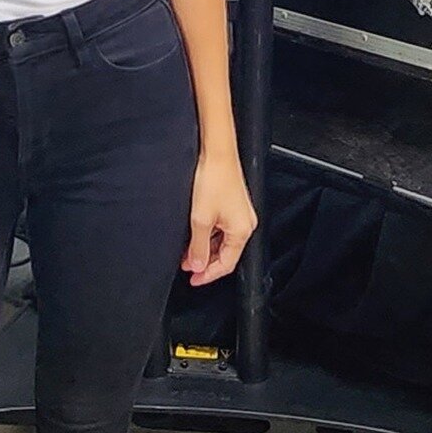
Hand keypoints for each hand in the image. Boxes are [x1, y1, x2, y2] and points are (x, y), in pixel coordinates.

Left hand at [181, 153, 257, 286]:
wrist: (216, 152)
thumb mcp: (200, 219)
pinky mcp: (233, 204)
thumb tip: (197, 265)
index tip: (193, 279)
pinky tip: (195, 232)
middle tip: (186, 265)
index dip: (208, 275)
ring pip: (221, 240)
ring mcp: (240, 213)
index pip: (226, 264)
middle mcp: (245, 223)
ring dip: (204, 247)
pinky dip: (208, 234)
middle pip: (225, 253)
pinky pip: (221, 227)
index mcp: (242, 231)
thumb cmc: (213, 179)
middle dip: (204, 261)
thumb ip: (198, 246)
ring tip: (186, 250)